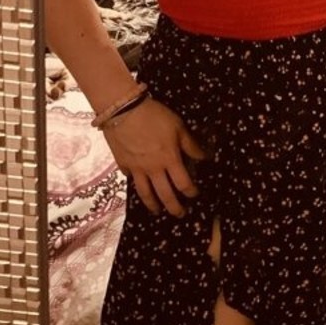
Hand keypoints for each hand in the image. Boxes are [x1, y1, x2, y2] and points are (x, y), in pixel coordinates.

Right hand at [101, 96, 207, 216]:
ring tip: (157, 211)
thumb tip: (203, 157)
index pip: (183, 183)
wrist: (123, 110)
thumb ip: (190, 144)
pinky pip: (130, 179)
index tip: (194, 195)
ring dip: (153, 205)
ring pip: (145, 193)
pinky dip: (135, 184)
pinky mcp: (122, 164)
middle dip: (174, 207)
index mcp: (170, 160)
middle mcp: (153, 169)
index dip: (191, 192)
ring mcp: (136, 169)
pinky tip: (138, 186)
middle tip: (179, 214)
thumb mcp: (178, 126)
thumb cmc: (154, 116)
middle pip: (165, 195)